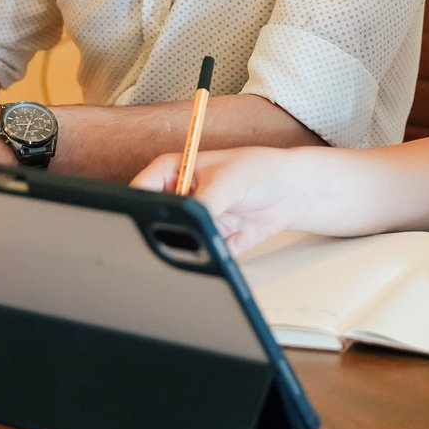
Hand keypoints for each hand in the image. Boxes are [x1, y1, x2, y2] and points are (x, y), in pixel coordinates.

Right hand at [131, 147, 305, 255]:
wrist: (290, 193)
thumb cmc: (258, 171)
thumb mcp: (228, 181)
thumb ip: (203, 203)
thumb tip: (187, 225)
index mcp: (172, 172)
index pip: (141, 191)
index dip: (138, 207)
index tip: (148, 221)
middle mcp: (177, 198)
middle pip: (153, 223)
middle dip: (165, 233)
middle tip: (183, 234)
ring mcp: (191, 222)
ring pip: (177, 244)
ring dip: (195, 246)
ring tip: (221, 232)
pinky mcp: (208, 242)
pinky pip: (203, 257)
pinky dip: (218, 253)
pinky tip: (239, 235)